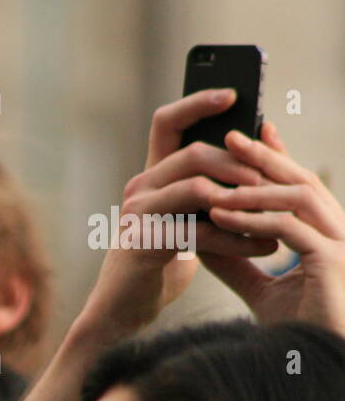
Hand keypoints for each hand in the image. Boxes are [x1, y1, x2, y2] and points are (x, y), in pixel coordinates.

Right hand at [78, 89, 275, 338]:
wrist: (124, 307)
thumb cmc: (161, 262)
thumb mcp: (187, 217)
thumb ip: (207, 190)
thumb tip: (254, 157)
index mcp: (151, 176)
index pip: (167, 122)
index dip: (197, 102)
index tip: (234, 93)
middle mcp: (139, 187)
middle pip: (194, 153)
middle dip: (241, 164)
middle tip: (274, 180)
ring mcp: (136, 214)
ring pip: (197, 187)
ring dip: (243, 201)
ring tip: (275, 217)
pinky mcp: (141, 243)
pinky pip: (198, 230)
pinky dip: (237, 239)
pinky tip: (264, 247)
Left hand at [200, 122, 344, 334]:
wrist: (319, 368)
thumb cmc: (297, 333)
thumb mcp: (261, 291)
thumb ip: (237, 264)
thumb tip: (204, 239)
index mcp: (327, 236)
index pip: (301, 188)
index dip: (279, 158)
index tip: (252, 134)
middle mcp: (340, 233)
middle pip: (303, 181)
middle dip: (266, 156)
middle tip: (230, 136)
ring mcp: (341, 245)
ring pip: (299, 197)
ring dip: (255, 186)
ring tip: (216, 180)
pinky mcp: (332, 262)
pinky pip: (288, 229)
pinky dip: (252, 220)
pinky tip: (221, 216)